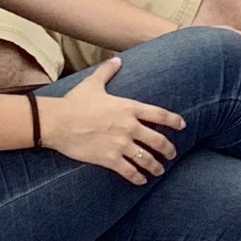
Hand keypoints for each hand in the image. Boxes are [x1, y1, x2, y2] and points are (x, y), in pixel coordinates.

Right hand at [42, 58, 184, 184]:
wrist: (58, 122)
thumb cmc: (74, 102)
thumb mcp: (93, 83)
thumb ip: (107, 71)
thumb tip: (116, 60)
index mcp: (129, 107)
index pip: (160, 114)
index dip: (174, 121)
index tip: (182, 125)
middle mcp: (129, 126)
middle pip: (158, 140)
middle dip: (168, 149)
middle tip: (172, 154)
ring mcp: (120, 143)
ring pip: (146, 158)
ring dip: (155, 166)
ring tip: (159, 170)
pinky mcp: (109, 158)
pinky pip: (129, 171)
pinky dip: (137, 177)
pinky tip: (141, 180)